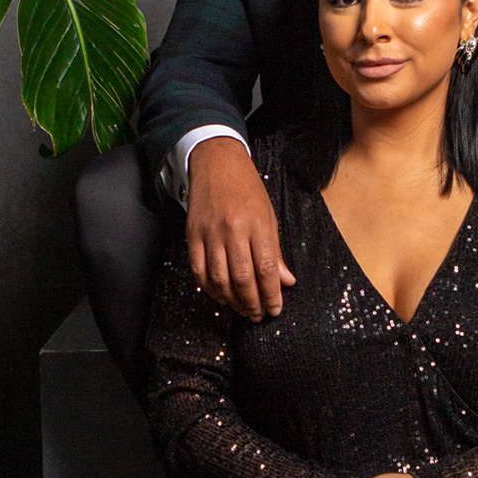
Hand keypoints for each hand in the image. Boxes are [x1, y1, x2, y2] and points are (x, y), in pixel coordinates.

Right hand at [187, 136, 295, 319]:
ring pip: (220, 279)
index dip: (271, 294)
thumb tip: (285, 281)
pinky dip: (209, 288)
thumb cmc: (247, 189)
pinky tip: (220, 295)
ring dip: (232, 300)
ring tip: (242, 309)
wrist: (217, 162)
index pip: (266, 268)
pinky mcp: (192, 235)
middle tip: (258, 315)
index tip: (275, 309)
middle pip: (243, 278)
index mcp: (257, 224)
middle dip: (252, 302)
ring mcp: (210, 233)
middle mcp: (233, 230)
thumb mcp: (269, 216)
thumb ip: (275, 251)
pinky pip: (199, 270)